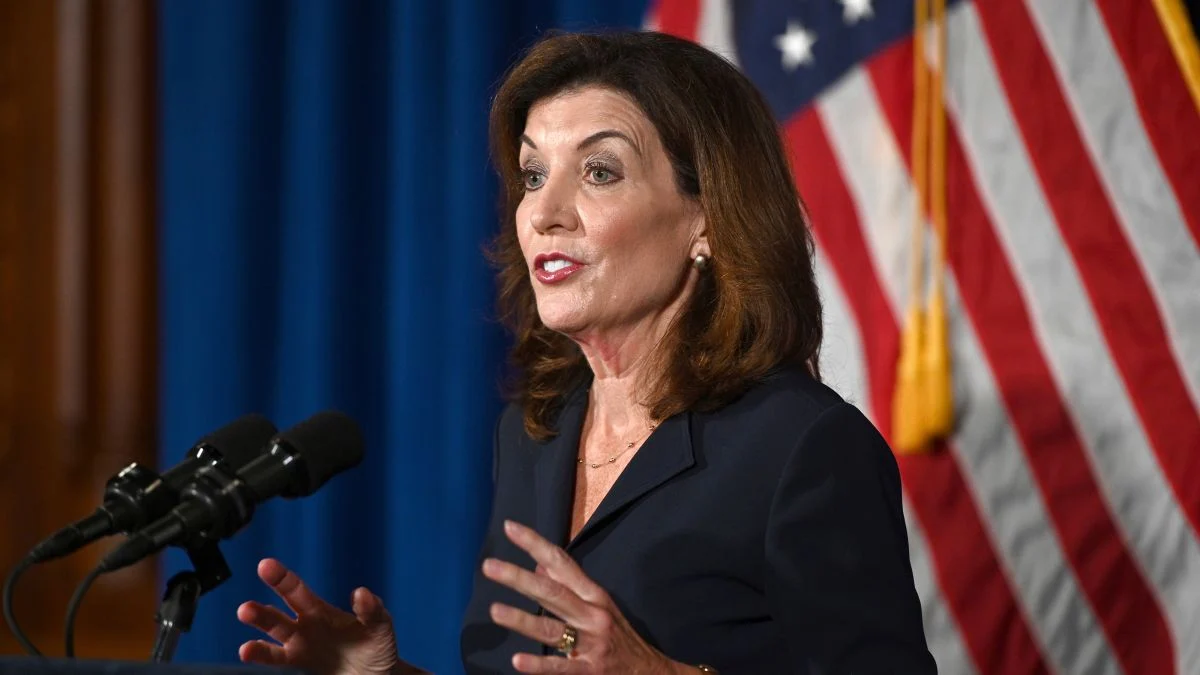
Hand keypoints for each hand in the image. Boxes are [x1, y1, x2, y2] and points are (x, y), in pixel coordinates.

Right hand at [237, 558, 421, 674]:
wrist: (378, 673)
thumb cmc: (377, 644)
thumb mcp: (380, 625)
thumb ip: (372, 610)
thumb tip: (361, 593)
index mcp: (322, 611)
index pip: (298, 592)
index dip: (282, 579)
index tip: (265, 565)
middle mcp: (306, 626)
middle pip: (279, 616)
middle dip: (262, 613)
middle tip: (244, 609)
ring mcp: (302, 646)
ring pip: (276, 637)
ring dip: (259, 639)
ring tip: (245, 642)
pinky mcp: (302, 664)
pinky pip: (279, 660)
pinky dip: (263, 655)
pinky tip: (247, 650)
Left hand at [483, 520, 693, 673]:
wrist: (652, 672)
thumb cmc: (620, 636)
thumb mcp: (598, 607)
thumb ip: (569, 588)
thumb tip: (539, 568)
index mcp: (594, 595)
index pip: (561, 563)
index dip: (535, 544)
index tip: (509, 527)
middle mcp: (593, 614)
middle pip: (552, 592)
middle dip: (519, 578)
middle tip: (489, 566)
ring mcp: (592, 643)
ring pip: (552, 629)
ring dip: (522, 620)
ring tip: (495, 610)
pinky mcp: (591, 671)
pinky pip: (561, 668)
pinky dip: (539, 665)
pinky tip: (517, 661)